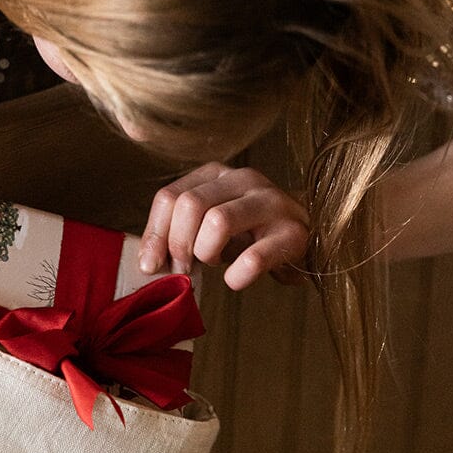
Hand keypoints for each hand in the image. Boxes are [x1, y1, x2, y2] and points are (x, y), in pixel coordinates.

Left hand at [138, 163, 308, 289]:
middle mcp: (244, 179)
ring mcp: (271, 202)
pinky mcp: (294, 232)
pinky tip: (236, 279)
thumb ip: (177, 233)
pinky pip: (255, 256)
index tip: (152, 265)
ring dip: (207, 253)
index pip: (170, 196)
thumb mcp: (208, 223)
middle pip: (190, 205)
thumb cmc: (248, 232)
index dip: (156, 234)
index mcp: (216, 174)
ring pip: (218, 221)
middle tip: (185, 268)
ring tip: (216, 263)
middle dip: (179, 244)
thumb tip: (148, 263)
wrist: (304, 237)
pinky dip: (238, 274)